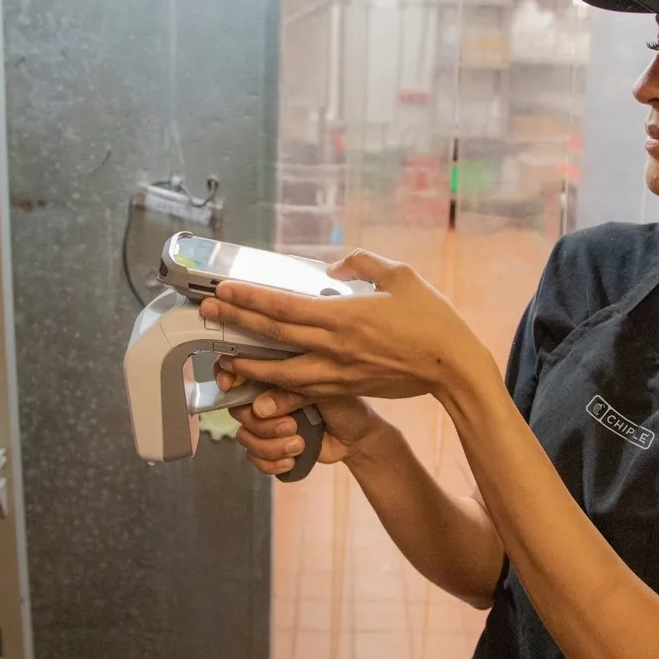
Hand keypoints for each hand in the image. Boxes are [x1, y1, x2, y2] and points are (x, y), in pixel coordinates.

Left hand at [197, 250, 490, 402]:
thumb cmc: (432, 318)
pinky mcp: (347, 388)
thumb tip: (332, 266)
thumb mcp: (401, 275)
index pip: (284, 306)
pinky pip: (305, 392)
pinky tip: (261, 394)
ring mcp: (339, 372)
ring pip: (281, 373)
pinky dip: (280, 393)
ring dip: (249, 365)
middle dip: (236, 323)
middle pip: (273, 336)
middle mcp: (335, 346)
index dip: (250, 297)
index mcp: (345, 315)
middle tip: (206, 312)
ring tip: (224, 357)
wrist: (452, 367)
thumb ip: (363, 264)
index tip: (223, 289)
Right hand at [216, 367, 383, 475]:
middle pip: (239, 410)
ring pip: (245, 437)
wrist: (358, 437)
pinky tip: (292, 459)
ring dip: (271, 446)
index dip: (227, 376)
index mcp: (276, 376)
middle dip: (263, 424)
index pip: (240, 370)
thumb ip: (291, 395)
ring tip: (299, 444)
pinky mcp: (271, 447)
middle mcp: (266, 398)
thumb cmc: (345, 406)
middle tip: (291, 426)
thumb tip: (260, 407)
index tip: (229, 385)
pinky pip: (254, 458)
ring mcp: (267, 424)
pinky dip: (271, 463)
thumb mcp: (322, 392)